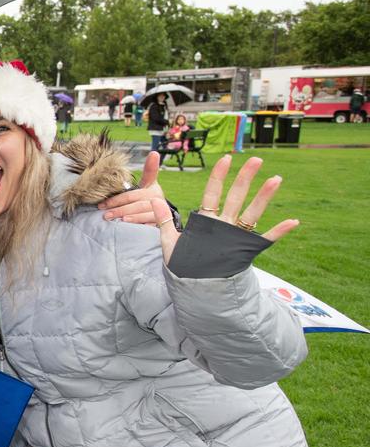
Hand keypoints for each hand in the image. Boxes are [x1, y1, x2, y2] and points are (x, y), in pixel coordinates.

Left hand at [100, 151, 164, 223]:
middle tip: (104, 212)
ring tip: (116, 219)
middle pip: (136, 204)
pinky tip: (129, 227)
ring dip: (130, 217)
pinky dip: (139, 226)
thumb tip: (154, 152)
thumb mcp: (147, 183)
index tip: (103, 203)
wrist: (161, 212)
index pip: (131, 194)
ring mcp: (159, 213)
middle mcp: (156, 200)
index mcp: (152, 189)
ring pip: (143, 214)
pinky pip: (149, 225)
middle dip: (119, 208)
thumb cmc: (147, 196)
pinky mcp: (159, 224)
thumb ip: (148, 169)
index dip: (117, 199)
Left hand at [151, 155, 298, 262]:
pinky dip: (279, 231)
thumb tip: (152, 199)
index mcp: (206, 220)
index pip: (212, 193)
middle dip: (245, 178)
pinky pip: (266, 239)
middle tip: (256, 159)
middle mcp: (223, 225)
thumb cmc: (181, 265)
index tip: (226, 159)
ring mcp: (235, 236)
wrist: (193, 287)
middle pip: (236, 196)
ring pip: (252, 212)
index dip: (219, 176)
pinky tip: (293, 221)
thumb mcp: (169, 241)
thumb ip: (163, 220)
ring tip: (276, 179)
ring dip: (264, 197)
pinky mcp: (245, 249)